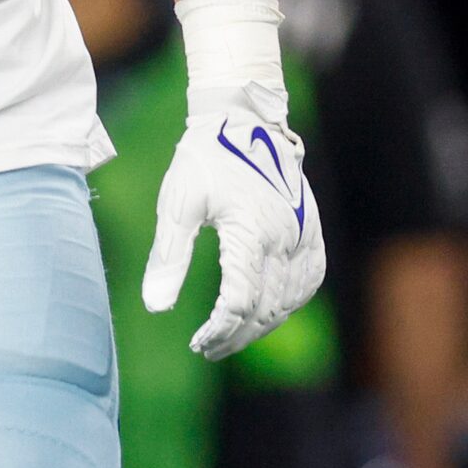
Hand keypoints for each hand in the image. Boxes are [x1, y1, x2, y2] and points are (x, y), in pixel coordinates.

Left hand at [142, 108, 324, 359]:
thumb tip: (156, 307)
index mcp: (250, 232)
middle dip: (237, 335)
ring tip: (231, 336)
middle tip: (207, 348)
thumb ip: (169, 257)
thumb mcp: (177, 203)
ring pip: (290, 300)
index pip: (241, 302)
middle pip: (266, 309)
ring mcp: (304, 234)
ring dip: (262, 325)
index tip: (197, 343)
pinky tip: (268, 312)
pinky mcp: (311, 229)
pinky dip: (289, 304)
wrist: (244, 120)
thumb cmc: (204, 159)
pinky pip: (309, 281)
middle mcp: (284, 237)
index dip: (220, 330)